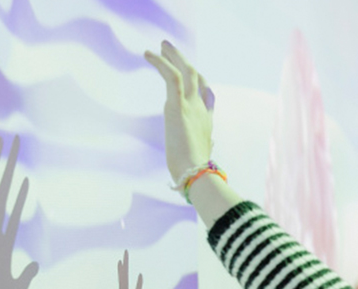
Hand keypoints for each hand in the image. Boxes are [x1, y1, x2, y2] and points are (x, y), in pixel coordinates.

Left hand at [145, 41, 214, 182]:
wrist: (195, 174)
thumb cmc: (194, 172)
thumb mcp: (199, 158)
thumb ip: (203, 150)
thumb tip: (208, 153)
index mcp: (206, 123)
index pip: (206, 96)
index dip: (200, 83)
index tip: (191, 74)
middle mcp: (201, 111)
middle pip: (197, 78)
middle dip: (184, 62)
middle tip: (170, 50)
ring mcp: (192, 106)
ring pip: (186, 71)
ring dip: (173, 56)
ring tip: (161, 45)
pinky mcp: (178, 106)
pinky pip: (171, 76)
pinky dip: (160, 62)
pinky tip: (148, 55)